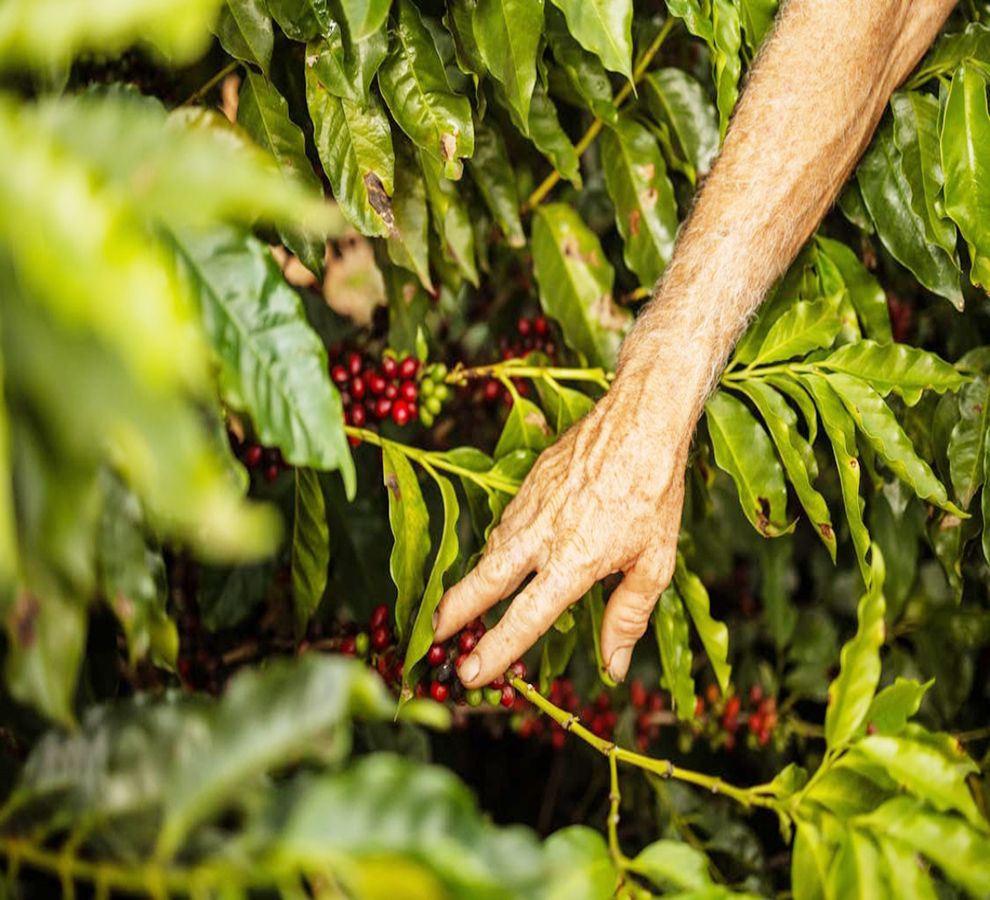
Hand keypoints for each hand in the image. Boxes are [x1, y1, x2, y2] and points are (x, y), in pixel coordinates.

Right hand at [432, 368, 694, 686]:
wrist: (639, 420)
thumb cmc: (653, 492)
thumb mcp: (655, 562)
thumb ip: (628, 616)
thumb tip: (613, 665)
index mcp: (574, 560)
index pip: (526, 617)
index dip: (496, 650)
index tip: (470, 674)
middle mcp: (542, 534)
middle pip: (484, 581)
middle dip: (453, 612)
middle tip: (432, 636)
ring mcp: (529, 506)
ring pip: (492, 550)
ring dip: (473, 580)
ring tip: (460, 606)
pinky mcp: (526, 484)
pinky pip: (505, 523)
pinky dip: (498, 546)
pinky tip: (504, 558)